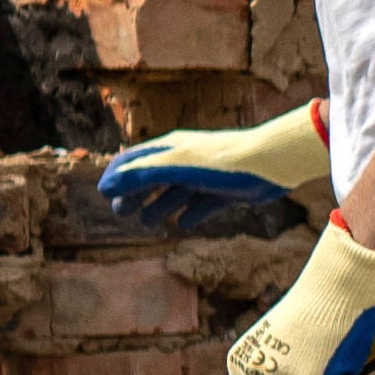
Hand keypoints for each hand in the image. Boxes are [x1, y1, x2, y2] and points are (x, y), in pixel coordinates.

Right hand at [92, 105, 332, 235]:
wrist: (270, 164)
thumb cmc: (221, 162)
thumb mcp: (175, 169)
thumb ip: (140, 177)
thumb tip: (106, 188)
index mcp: (171, 149)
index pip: (135, 159)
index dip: (117, 175)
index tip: (104, 194)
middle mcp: (187, 159)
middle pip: (153, 177)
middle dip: (135, 194)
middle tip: (121, 214)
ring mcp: (207, 175)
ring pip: (176, 191)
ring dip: (159, 206)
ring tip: (149, 224)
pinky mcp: (227, 191)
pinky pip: (203, 204)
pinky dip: (190, 213)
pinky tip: (183, 225)